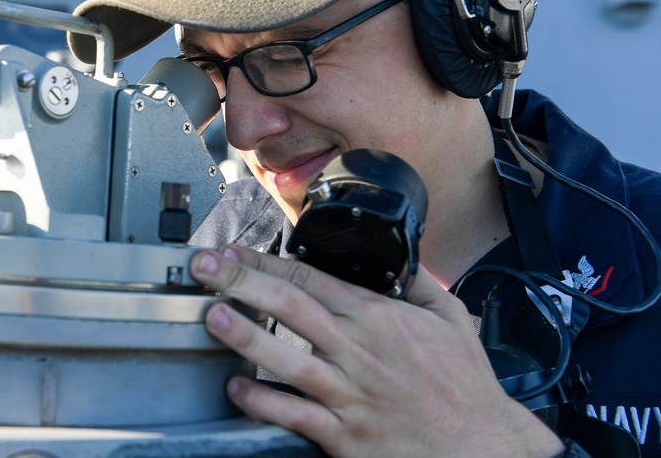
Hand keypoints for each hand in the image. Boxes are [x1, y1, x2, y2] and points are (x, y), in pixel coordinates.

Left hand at [189, 245, 564, 457]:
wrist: (485, 449)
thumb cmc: (467, 388)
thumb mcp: (452, 319)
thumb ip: (419, 282)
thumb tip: (397, 253)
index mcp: (380, 318)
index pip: (310, 279)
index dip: (266, 262)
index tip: (235, 252)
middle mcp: (359, 352)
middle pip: (290, 308)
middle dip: (241, 282)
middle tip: (205, 267)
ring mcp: (349, 395)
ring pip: (286, 359)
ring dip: (244, 336)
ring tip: (212, 316)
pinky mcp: (345, 436)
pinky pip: (294, 416)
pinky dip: (262, 402)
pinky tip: (236, 388)